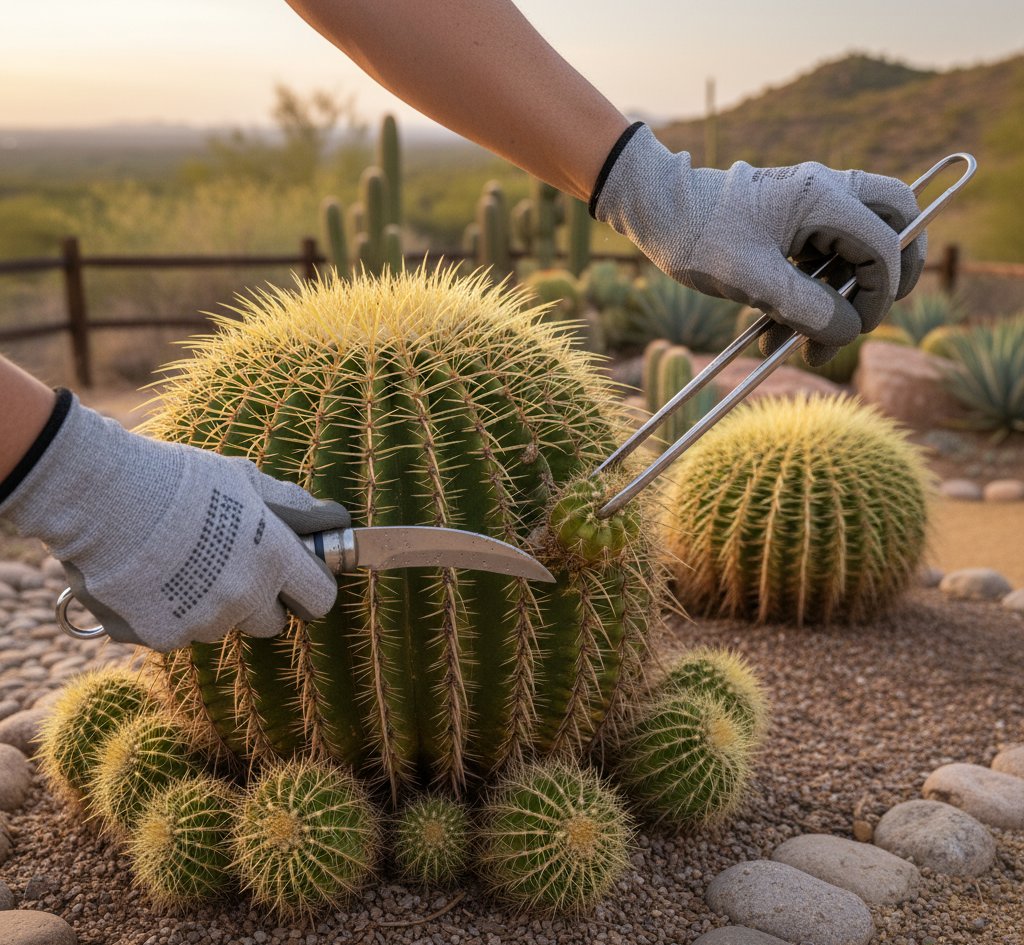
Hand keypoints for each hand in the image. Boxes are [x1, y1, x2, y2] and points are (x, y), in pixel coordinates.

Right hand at [0, 394, 347, 650]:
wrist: (101, 494)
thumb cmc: (180, 480)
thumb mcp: (245, 480)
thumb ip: (293, 507)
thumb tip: (333, 518)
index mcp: (274, 560)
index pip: (319, 599)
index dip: (309, 588)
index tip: (298, 579)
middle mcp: (245, 599)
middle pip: (271, 622)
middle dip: (259, 600)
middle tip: (231, 566)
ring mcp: (202, 622)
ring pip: (221, 626)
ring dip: (210, 605)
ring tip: (181, 561)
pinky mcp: (161, 636)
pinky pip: (176, 631)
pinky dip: (167, 612)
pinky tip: (149, 577)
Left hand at [592, 124, 926, 364]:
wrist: (655, 210)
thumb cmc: (697, 236)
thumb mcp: (752, 281)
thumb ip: (807, 308)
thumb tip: (851, 331)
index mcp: (824, 196)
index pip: (884, 245)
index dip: (880, 294)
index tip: (852, 330)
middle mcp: (827, 192)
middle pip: (895, 222)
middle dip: (890, 275)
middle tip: (870, 316)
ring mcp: (810, 205)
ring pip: (855, 248)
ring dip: (836, 299)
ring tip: (800, 349)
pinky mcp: (791, 223)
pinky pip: (820, 258)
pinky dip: (809, 295)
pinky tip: (774, 334)